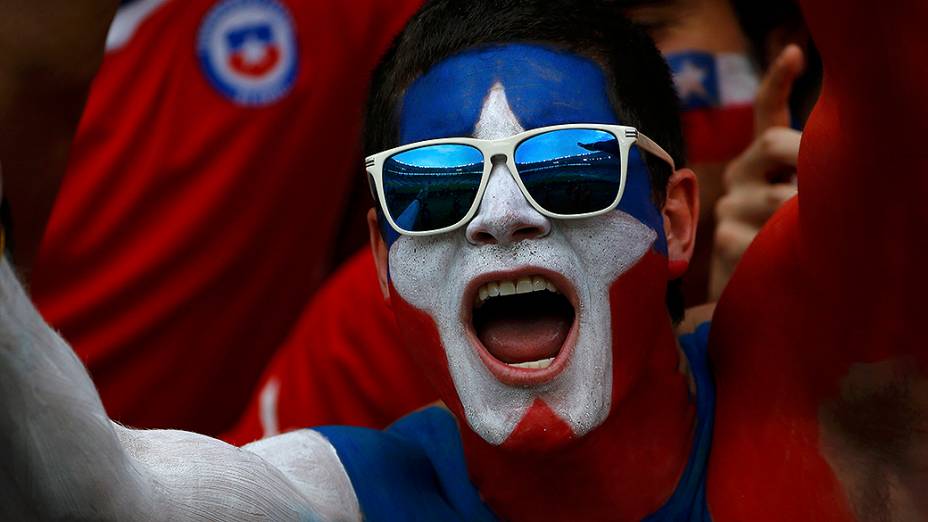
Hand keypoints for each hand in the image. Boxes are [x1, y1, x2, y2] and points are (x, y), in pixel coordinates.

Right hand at [709, 44, 803, 300]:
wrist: (748, 307)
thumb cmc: (784, 253)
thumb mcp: (798, 210)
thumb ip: (807, 185)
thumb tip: (827, 172)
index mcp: (758, 165)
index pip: (765, 113)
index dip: (778, 81)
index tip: (795, 52)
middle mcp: (738, 179)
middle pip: (773, 143)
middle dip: (806, 158)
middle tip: (832, 191)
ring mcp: (728, 209)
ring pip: (779, 195)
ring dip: (806, 218)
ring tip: (816, 242)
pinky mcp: (724, 241)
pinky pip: (762, 233)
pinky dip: (783, 247)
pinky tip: (780, 257)